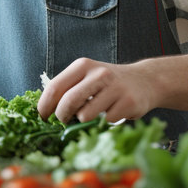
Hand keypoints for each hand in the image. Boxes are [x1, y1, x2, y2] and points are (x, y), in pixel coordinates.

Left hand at [37, 58, 153, 123]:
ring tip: (94, 113)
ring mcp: (115, 88)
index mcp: (83, 66)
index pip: (55, 87)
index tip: (42, 117)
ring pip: (85, 115)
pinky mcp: (128, 102)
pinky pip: (105, 122)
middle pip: (68, 102)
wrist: (145, 80)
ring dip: (85, 120)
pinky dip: (105, 122)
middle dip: (61, 117)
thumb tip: (44, 110)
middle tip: (63, 121)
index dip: (44, 106)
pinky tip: (113, 112)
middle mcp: (98, 74)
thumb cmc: (109, 83)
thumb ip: (68, 89)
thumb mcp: (87, 77)